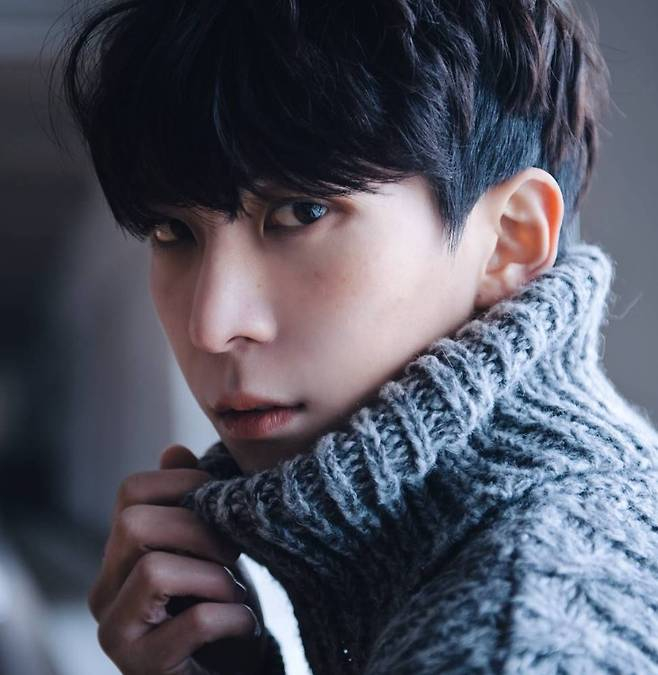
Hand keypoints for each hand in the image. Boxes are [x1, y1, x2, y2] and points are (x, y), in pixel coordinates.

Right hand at [88, 444, 267, 674]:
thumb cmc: (218, 602)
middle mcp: (104, 590)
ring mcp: (115, 633)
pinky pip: (192, 622)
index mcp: (119, 552)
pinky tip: (245, 624)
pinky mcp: (140, 668)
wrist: (228, 667)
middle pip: (135, 525)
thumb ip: (188, 500)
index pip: (130, 491)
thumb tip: (174, 450)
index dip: (184, 483)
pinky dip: (232, 617)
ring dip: (216, 577)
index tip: (223, 503)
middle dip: (199, 529)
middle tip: (234, 551)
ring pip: (154, 570)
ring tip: (236, 592)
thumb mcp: (208, 545)